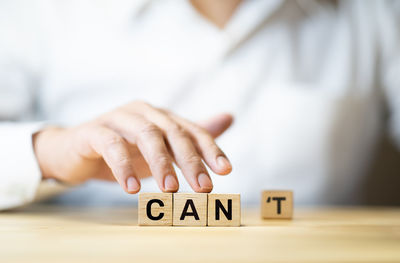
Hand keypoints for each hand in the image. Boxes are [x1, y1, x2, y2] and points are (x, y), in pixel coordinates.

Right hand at [33, 101, 232, 193]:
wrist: (74, 152)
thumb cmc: (123, 151)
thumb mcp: (160, 149)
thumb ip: (191, 138)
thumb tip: (229, 117)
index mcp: (161, 117)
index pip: (192, 130)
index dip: (211, 149)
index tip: (226, 171)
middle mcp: (143, 112)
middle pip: (173, 132)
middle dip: (191, 161)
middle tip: (203, 187)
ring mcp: (118, 118)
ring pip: (146, 135)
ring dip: (161, 163)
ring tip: (171, 191)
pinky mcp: (93, 131)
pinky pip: (111, 145)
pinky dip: (124, 166)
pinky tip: (133, 189)